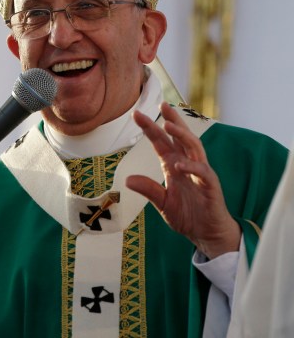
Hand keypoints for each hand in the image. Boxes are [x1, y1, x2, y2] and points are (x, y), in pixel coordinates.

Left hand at [125, 102, 240, 258]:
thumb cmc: (188, 215)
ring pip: (194, 148)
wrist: (208, 234)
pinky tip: (179, 164)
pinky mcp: (211, 187)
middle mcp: (188, 165)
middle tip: (162, 104)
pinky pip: (203, 173)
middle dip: (172, 120)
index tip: (136, 114)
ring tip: (168, 124)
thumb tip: (127, 180)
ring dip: (182, 135)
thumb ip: (148, 189)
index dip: (150, 128)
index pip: (161, 142)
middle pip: (181, 137)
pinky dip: (192, 167)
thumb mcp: (162, 203)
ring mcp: (201, 174)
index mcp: (174, 165)